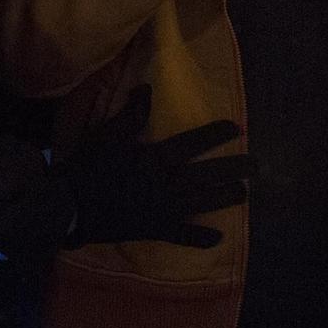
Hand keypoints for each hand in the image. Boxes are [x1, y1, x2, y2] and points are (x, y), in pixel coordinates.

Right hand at [58, 88, 251, 247]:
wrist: (69, 206)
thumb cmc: (88, 166)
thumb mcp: (108, 134)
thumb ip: (131, 113)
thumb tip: (148, 88)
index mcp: (158, 158)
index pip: (194, 142)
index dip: (217, 134)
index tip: (236, 128)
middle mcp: (168, 183)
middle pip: (209, 175)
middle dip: (235, 169)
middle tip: (257, 166)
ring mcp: (164, 209)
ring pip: (203, 202)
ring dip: (226, 198)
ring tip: (244, 194)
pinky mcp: (155, 230)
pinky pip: (183, 236)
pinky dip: (200, 238)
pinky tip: (218, 239)